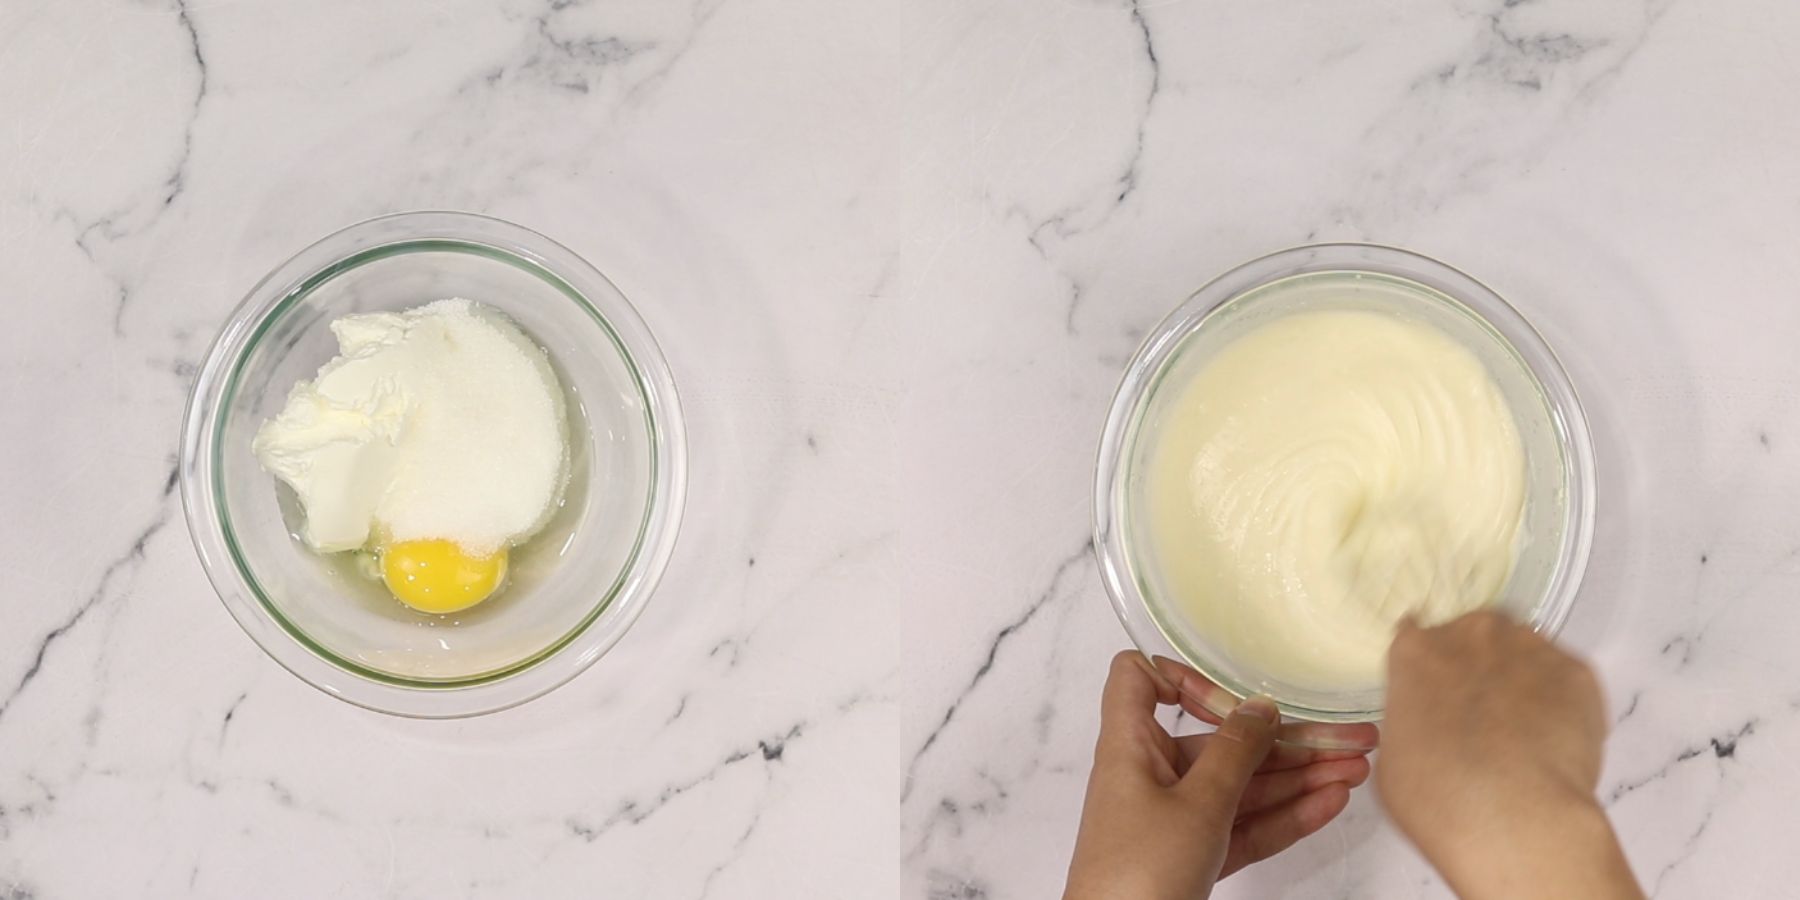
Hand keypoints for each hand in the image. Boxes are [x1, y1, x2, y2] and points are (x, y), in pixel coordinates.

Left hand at [1063, 651, 1378, 899]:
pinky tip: (1330, 804)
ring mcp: (1174, 819)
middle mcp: (1151, 775)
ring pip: (1243, 787)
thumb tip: (1259, 707)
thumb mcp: (1197, 804)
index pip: (1139, 681)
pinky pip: (1244, 826)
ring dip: (1299, 778)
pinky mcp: (1194, 857)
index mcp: (1131, 746)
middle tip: (1351, 737)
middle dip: (1286, 739)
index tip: (1234, 694)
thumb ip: (1235, 752)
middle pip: (1221, 741)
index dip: (1182, 675)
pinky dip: (1284, 816)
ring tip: (1357, 770)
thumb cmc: (1140, 872)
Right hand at [1378, 611, 1641, 899]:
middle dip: (1480, 667)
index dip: (1431, 667)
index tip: (1439, 689)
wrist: (1512, 814)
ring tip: (1525, 733)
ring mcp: (1529, 648)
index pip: (1417, 635)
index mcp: (1416, 651)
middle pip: (1476, 636)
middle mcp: (1472, 635)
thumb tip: (1431, 727)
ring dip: (1523, 680)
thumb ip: (1413, 720)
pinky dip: (1564, 703)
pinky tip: (1555, 743)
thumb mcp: (1394, 757)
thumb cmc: (1439, 795)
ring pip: (1525, 652)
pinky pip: (1567, 680)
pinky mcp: (1577, 672)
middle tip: (1485, 717)